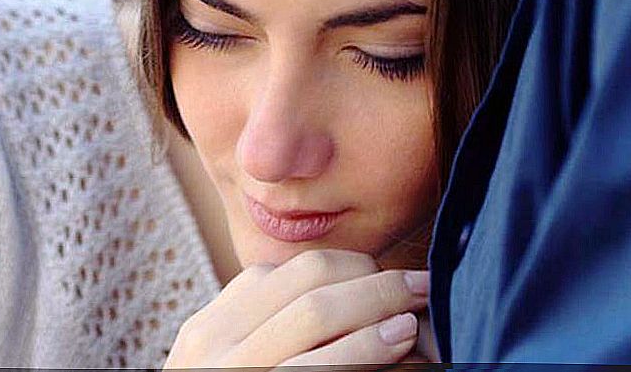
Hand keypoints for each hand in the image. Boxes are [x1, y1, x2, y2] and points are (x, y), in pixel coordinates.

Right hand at [164, 249, 429, 368]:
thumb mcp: (233, 369)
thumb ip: (271, 335)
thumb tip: (354, 299)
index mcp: (210, 327)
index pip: (288, 272)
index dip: (348, 268)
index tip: (386, 279)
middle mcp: (214, 343)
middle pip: (308, 281)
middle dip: (373, 277)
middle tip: (419, 285)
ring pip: (315, 313)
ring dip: (376, 304)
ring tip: (414, 315)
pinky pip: (316, 366)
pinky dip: (363, 347)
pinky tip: (397, 344)